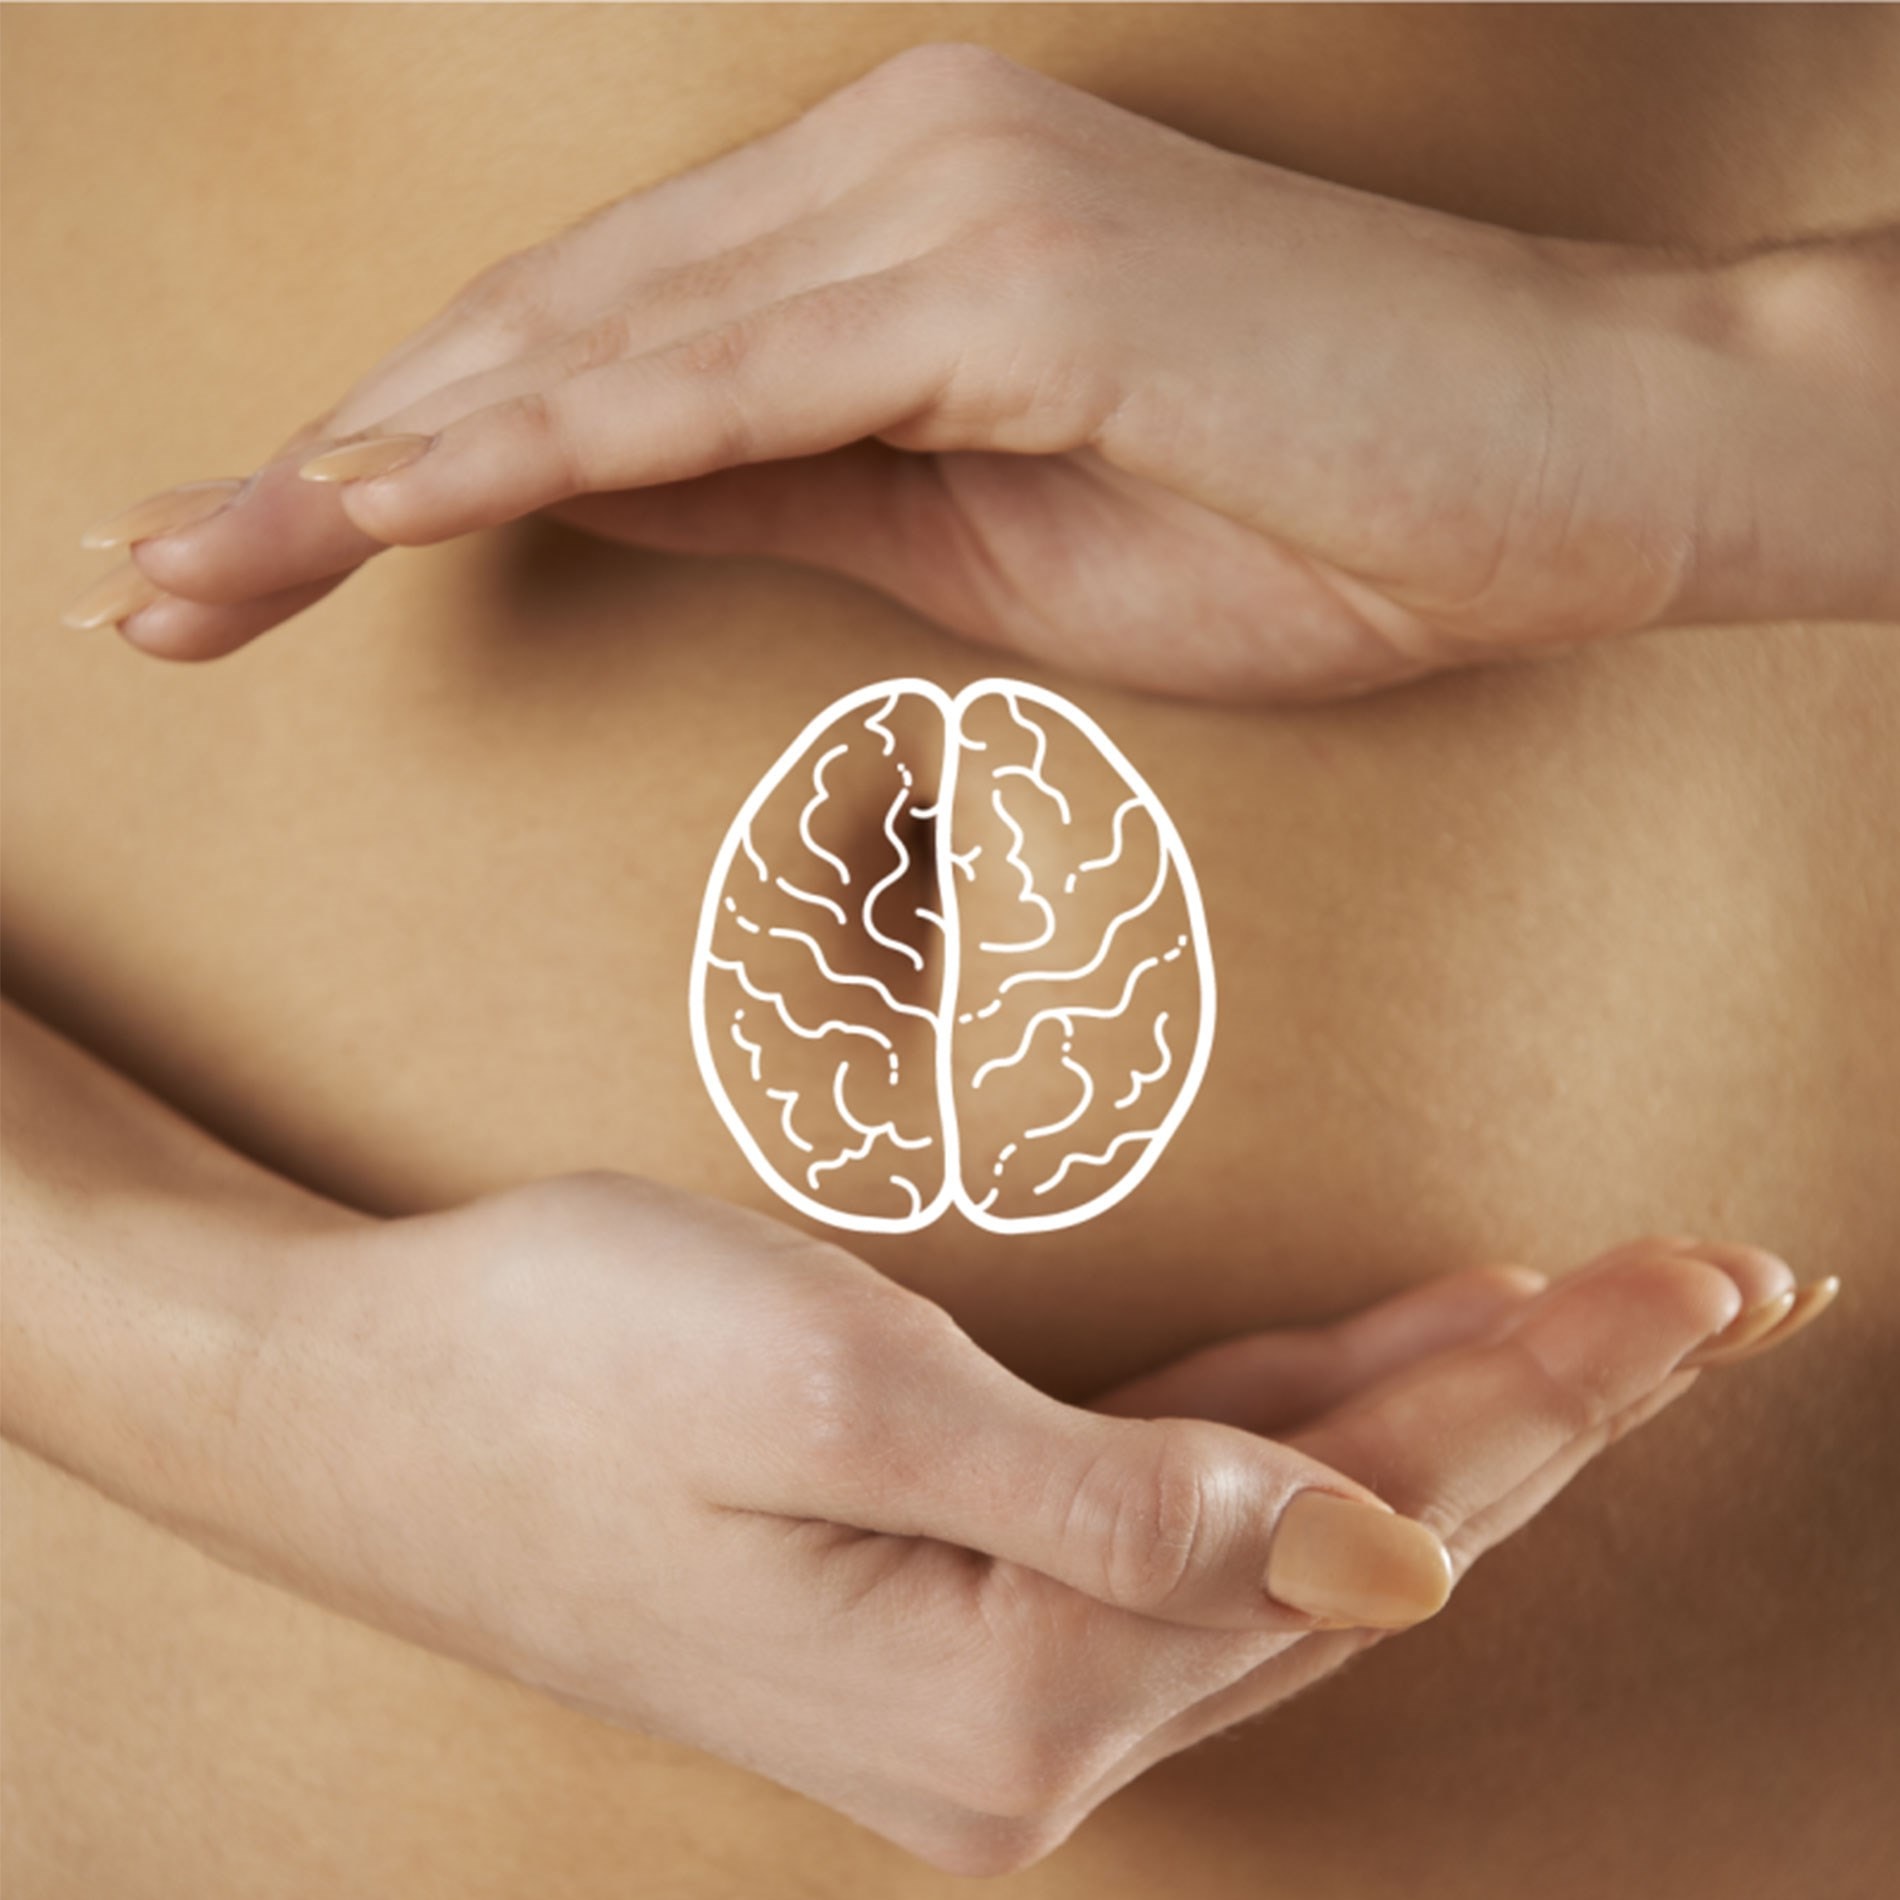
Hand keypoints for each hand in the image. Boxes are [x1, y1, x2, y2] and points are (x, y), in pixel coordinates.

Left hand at [70, 44, 1899, 695]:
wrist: (1586, 465)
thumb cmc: (1330, 518)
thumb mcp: (998, 552)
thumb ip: (795, 499)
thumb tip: (613, 499)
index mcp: (897, 238)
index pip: (592, 358)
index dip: (405, 461)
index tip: (262, 557)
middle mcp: (897, 172)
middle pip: (545, 333)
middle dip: (333, 466)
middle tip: (158, 575)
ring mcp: (952, 205)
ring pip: (597, 345)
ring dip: (383, 458)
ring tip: (208, 563)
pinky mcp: (1016, 272)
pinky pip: (725, 375)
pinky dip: (544, 441)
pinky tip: (387, 502)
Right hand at [231, 1168, 1819, 1872]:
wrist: (359, 1405)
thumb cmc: (569, 1365)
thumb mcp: (840, 1394)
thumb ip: (1128, 1509)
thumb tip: (1395, 1569)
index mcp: (1030, 1688)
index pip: (1376, 1514)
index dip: (1556, 1386)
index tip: (1701, 1278)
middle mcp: (1035, 1723)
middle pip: (1371, 1540)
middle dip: (1551, 1402)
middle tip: (1712, 1286)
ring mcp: (990, 1678)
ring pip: (1297, 1535)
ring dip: (1442, 1416)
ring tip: (1588, 1318)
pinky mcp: (944, 1604)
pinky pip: (1187, 1520)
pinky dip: (1300, 1428)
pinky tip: (1373, 1365)